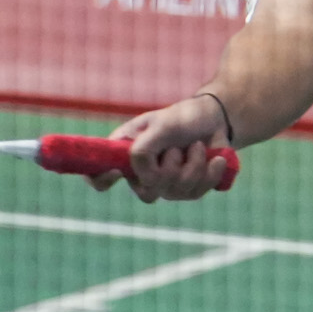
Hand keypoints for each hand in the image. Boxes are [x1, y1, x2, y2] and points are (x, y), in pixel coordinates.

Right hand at [89, 96, 234, 202]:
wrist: (215, 121)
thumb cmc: (182, 117)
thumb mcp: (161, 124)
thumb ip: (144, 146)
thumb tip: (136, 166)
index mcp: (125, 154)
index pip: (97, 176)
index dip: (101, 179)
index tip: (119, 171)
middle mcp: (141, 173)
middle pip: (146, 192)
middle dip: (168, 169)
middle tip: (176, 148)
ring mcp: (164, 184)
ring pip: (174, 192)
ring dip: (192, 165)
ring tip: (197, 145)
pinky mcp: (187, 191)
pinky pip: (195, 194)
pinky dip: (208, 173)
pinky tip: (214, 159)